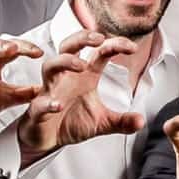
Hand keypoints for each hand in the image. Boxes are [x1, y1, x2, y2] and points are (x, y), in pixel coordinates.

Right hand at [17, 31, 143, 166]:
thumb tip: (141, 121)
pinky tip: (58, 105)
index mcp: (84, 77)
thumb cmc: (71, 122)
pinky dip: (48, 102)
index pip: (98, 53)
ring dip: (65, 61)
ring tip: (81, 65)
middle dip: (82, 38)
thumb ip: (121, 121)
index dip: (114, 45)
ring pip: (50, 66)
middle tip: (98, 39)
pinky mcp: (38, 111)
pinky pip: (39, 103)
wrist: (46, 140)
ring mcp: (50, 91)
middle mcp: (66, 78)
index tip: (131, 47)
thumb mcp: (102, 122)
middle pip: (68, 47)